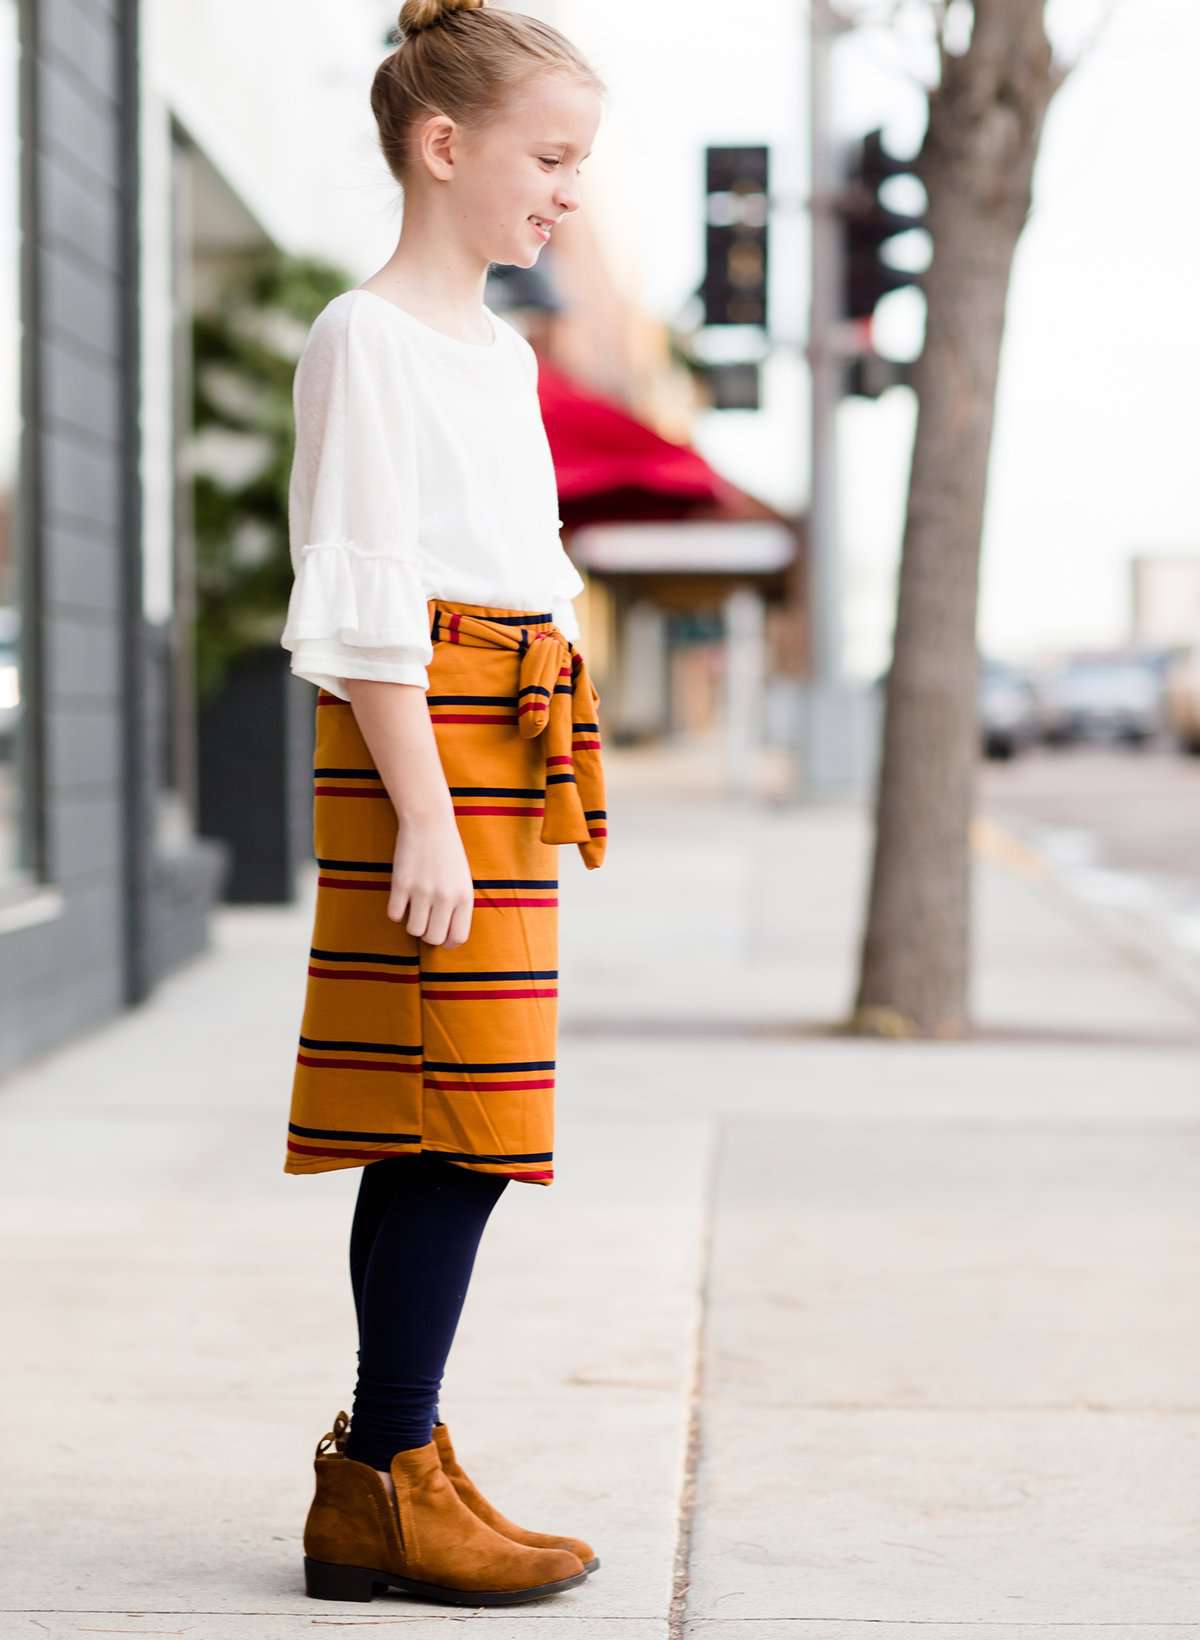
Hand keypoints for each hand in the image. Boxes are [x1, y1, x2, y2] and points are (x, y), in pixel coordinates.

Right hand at [388, 813, 473, 947]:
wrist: (429, 821)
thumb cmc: (448, 851)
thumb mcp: (462, 878)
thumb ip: (458, 905)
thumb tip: (447, 936)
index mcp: (464, 896)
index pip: (458, 937)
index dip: (447, 942)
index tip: (440, 936)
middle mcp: (445, 897)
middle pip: (433, 938)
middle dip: (428, 935)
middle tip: (425, 922)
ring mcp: (422, 891)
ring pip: (413, 930)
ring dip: (412, 924)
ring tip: (414, 909)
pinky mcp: (401, 884)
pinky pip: (395, 915)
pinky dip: (396, 911)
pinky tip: (401, 898)